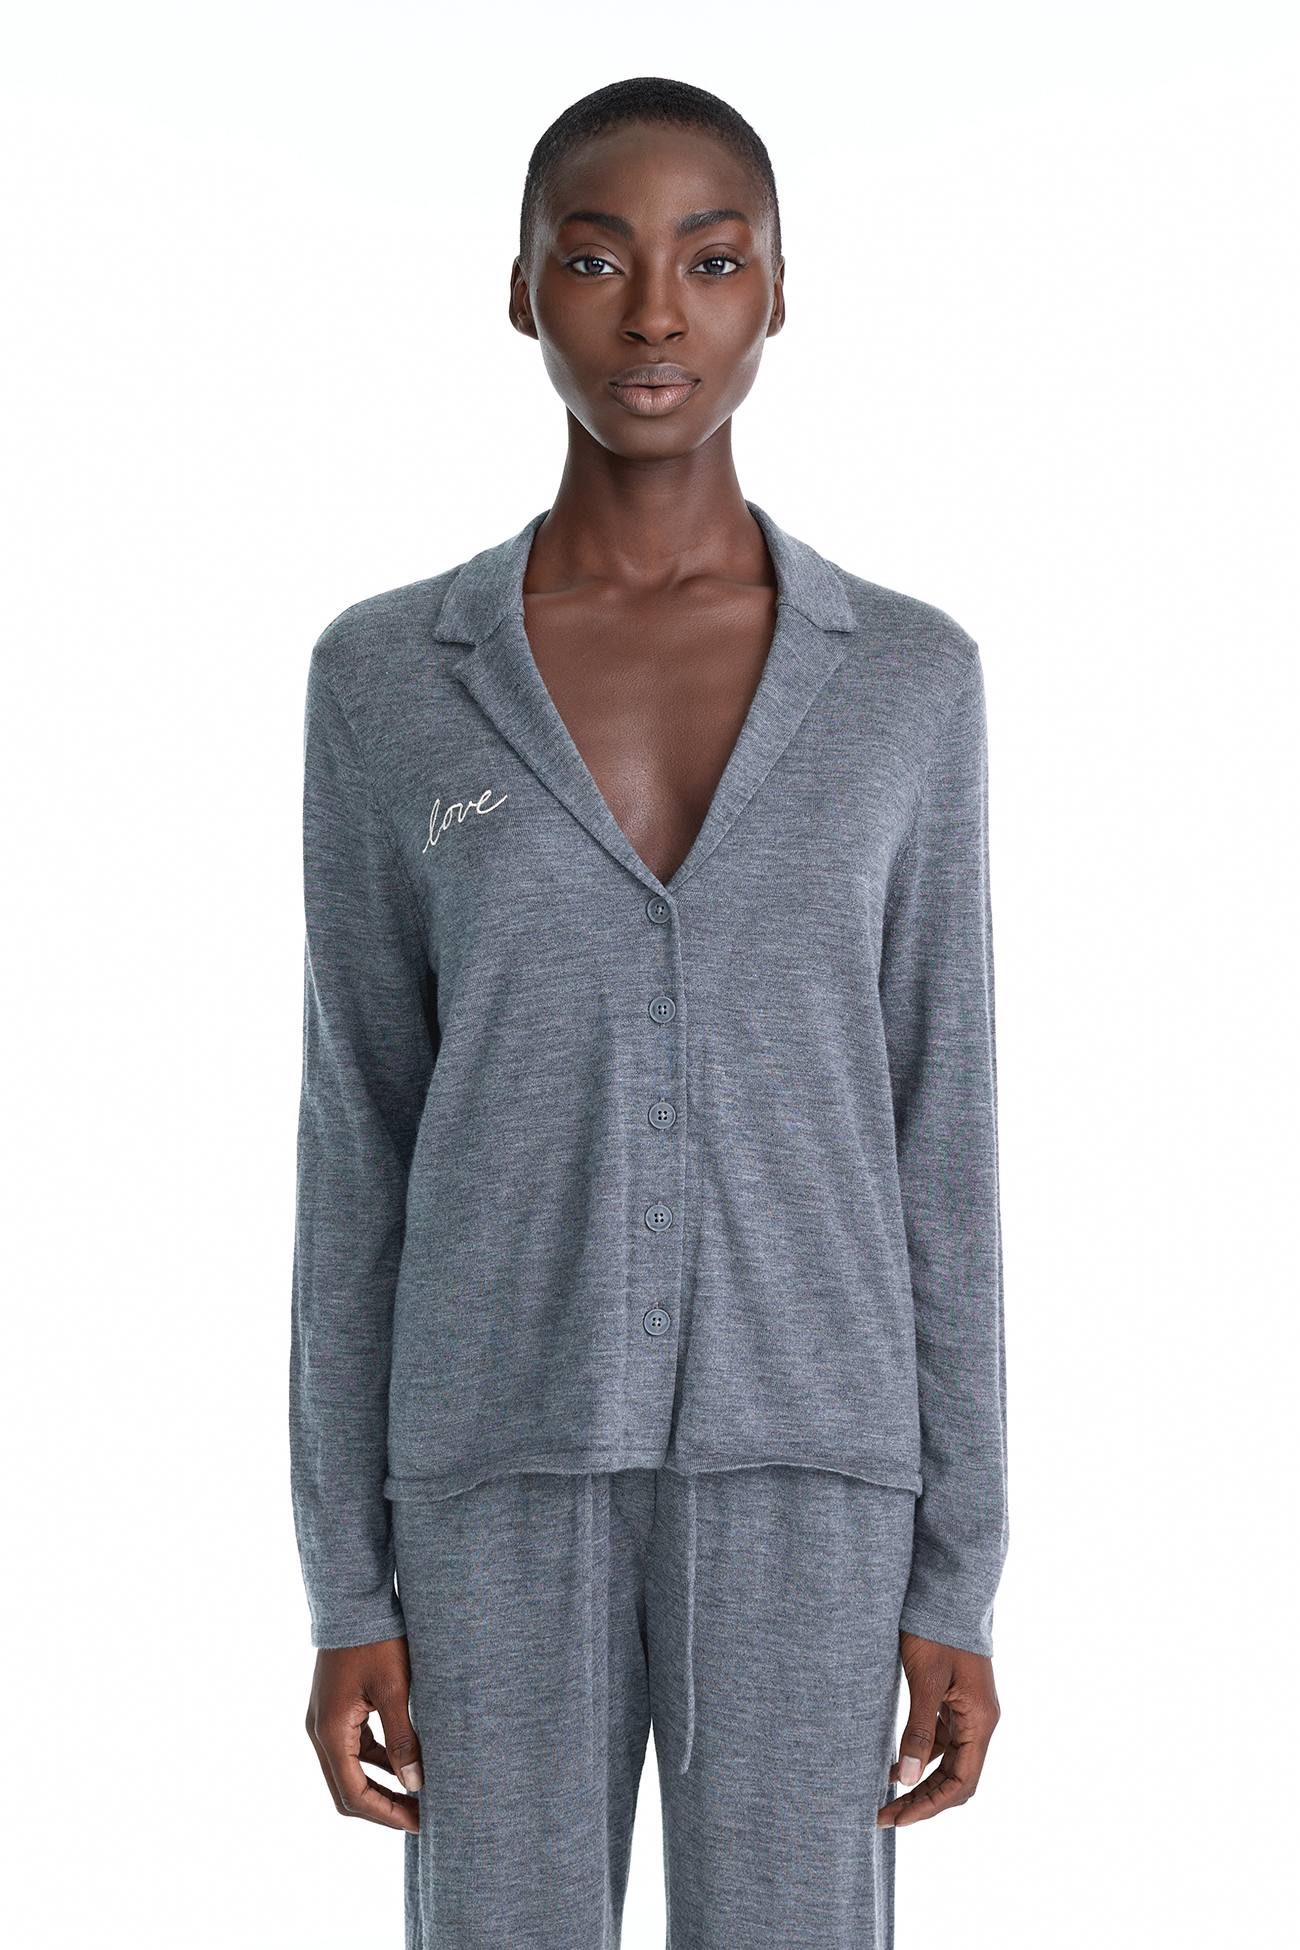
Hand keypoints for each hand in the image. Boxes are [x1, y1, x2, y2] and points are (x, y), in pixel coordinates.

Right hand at [304, 1636, 423, 1831]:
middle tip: (420, 1816)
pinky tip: (406, 1763)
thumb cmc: (375, 1641)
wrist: (354, 1600)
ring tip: (418, 1793)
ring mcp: (325, 1720)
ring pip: (350, 1770)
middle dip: (383, 1806)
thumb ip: (403, 1738)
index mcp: (330, 1731)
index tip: (418, 1823)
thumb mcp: (394, 1689)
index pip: (353, 1793)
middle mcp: (320, 1731)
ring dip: (381, 1785)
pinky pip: (354, 1747)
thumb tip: (415, 1784)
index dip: (386, 1813)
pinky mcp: (336, 1709)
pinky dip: (377, 1761)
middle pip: (347, 1788)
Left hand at [876, 1631, 1000, 1826]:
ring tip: (885, 1797)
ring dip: (920, 1782)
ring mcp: (970, 1711)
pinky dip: (922, 1756)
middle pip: (956, 1778)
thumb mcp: (924, 1680)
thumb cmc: (937, 1631)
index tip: (897, 1818)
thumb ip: (918, 1730)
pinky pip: (943, 1740)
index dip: (929, 1806)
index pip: (960, 1782)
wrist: (948, 1592)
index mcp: (980, 1720)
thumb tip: (905, 1779)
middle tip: (884, 1816)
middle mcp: (980, 1721)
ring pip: (949, 1762)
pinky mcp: (956, 1701)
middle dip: (922, 1801)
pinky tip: (894, 1764)